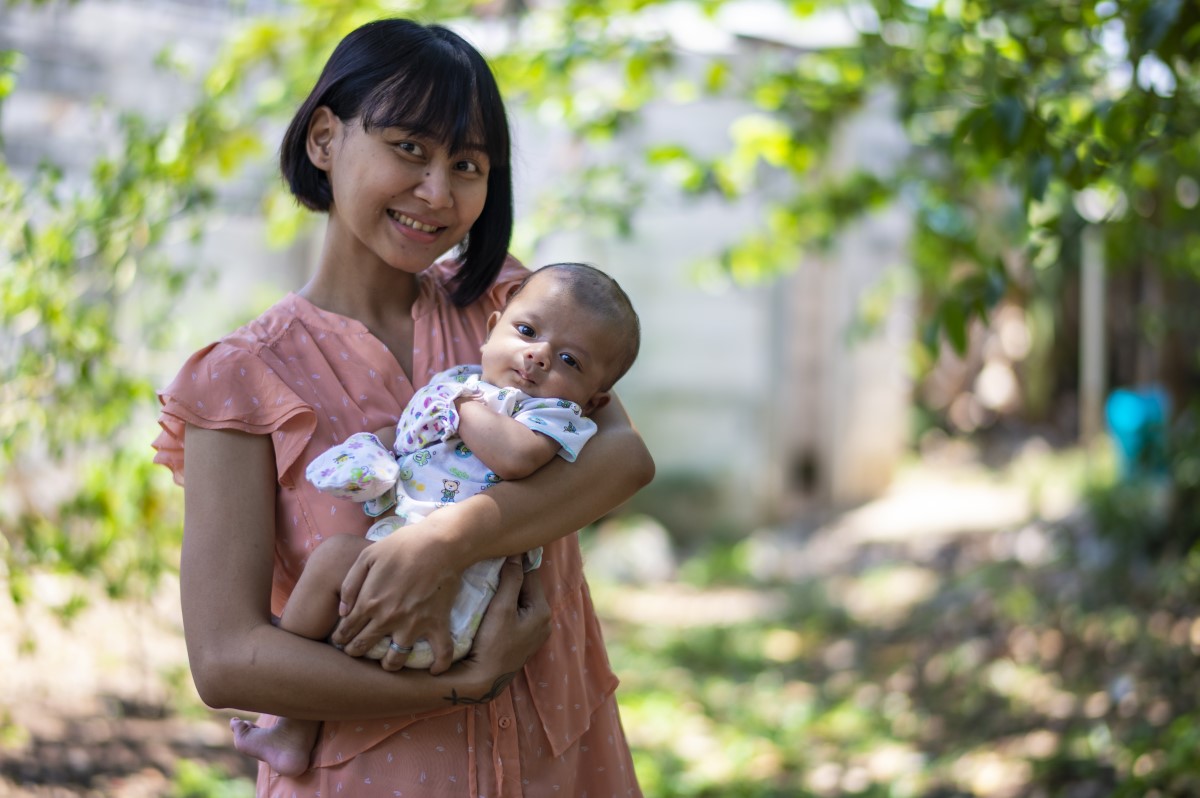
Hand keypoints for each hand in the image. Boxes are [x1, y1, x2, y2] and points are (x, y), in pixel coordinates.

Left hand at [332, 525, 459, 673]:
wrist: (440, 543)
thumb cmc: (403, 546)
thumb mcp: (367, 556)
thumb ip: (350, 584)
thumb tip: (341, 611)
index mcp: (369, 602)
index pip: (347, 629)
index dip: (340, 637)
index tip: (339, 641)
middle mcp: (388, 619)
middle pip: (364, 646)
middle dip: (355, 652)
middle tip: (354, 653)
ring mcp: (413, 625)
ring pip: (395, 660)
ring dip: (388, 665)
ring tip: (386, 664)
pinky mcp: (436, 624)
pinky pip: (440, 653)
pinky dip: (439, 665)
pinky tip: (434, 672)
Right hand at [456, 557, 551, 699]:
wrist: (483, 678)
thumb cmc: (492, 643)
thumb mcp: (501, 608)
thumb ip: (511, 579)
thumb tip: (517, 553)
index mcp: (543, 611)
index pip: (530, 575)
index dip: (515, 564)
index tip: (499, 554)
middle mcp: (544, 621)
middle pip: (526, 588)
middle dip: (511, 578)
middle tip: (490, 569)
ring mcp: (535, 632)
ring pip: (521, 600)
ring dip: (507, 592)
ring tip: (489, 585)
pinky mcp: (523, 639)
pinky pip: (517, 613)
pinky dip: (507, 606)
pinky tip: (492, 605)